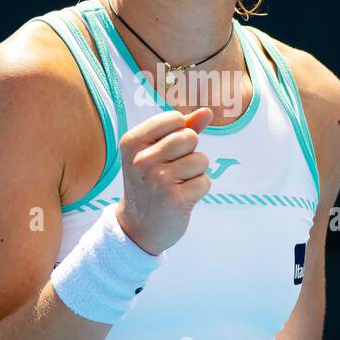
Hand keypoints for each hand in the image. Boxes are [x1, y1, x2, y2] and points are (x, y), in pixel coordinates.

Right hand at [113, 108, 213, 255]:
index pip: (174, 118)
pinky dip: (198, 190)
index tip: (165, 153)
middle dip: (189, 153)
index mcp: (132, 142)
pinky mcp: (175, 200)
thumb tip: (207, 112)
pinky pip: (205, 182)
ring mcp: (158, 180)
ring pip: (201, 160)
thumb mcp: (156, 152)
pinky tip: (181, 198)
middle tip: (172, 171)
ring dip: (195, 173)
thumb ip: (182, 129)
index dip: (179, 134)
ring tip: (176, 185)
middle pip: (189, 137)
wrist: (138, 228)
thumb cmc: (151, 183)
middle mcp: (142, 160)